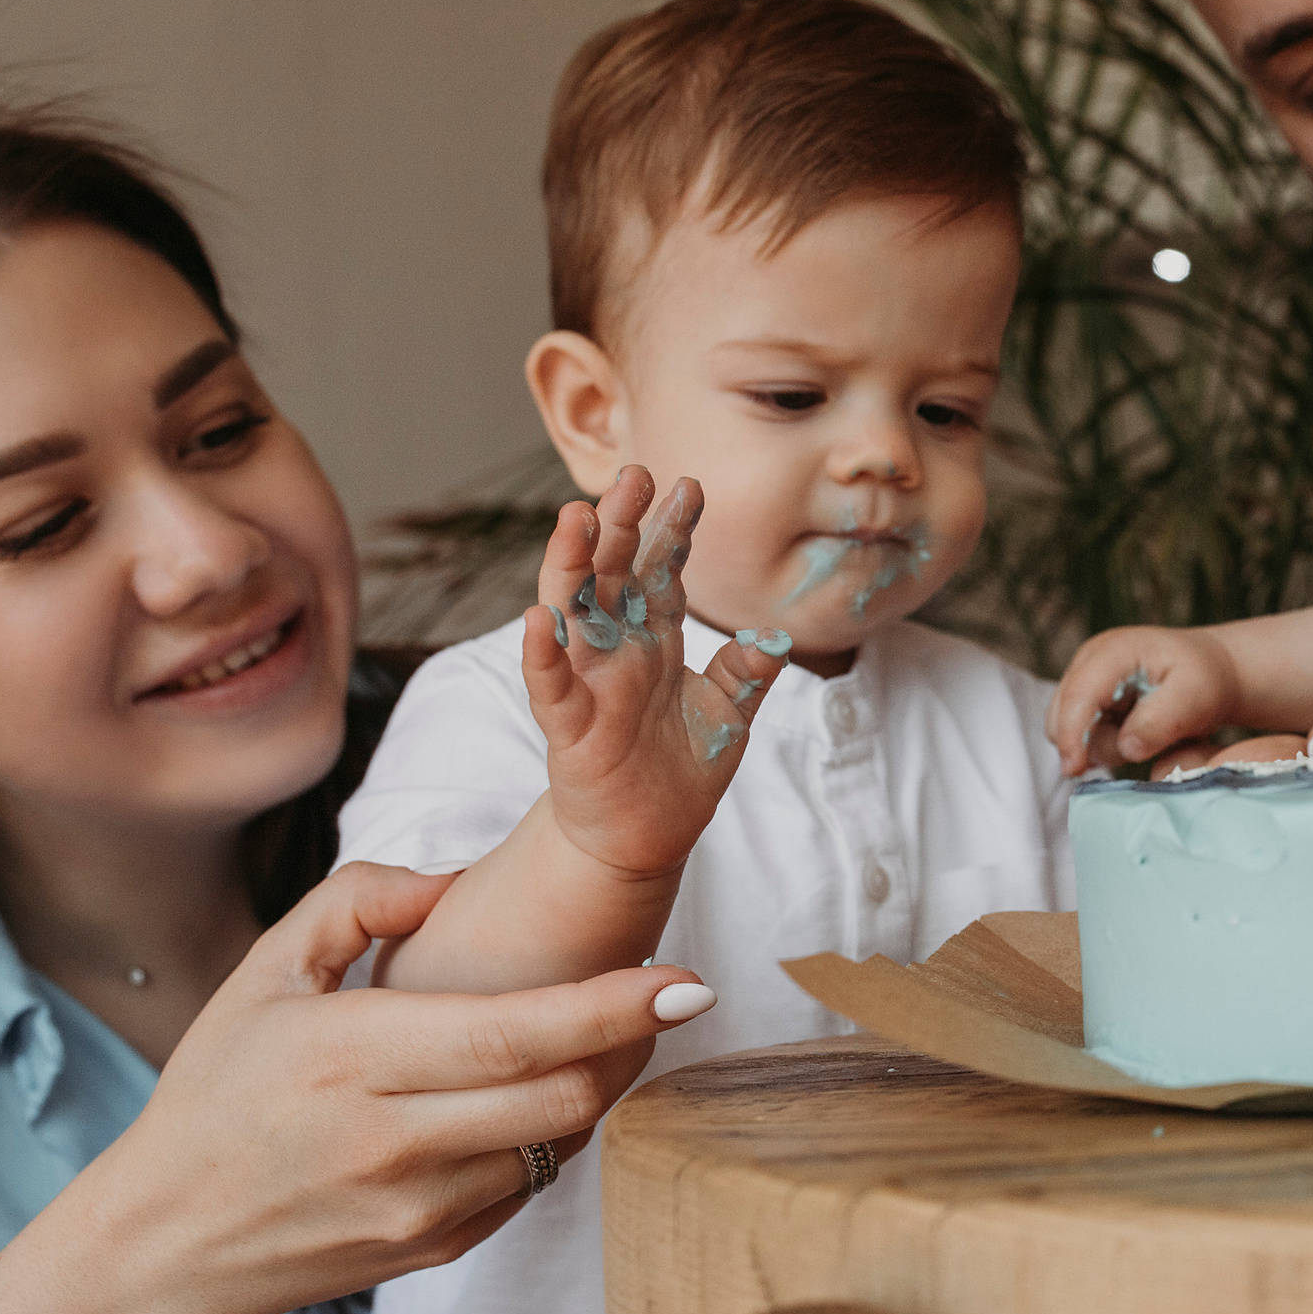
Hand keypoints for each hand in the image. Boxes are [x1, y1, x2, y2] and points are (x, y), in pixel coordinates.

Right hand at [0, 862, 718, 1313]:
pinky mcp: (439, 1248)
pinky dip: (551, 1136)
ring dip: (594, 1085)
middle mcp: (395, 1140)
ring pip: (562, 1140)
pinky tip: (528, 1099)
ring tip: (589, 1038)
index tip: (690, 981)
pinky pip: (533, 1183)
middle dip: (630, 1042)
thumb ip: (358, 900)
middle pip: (566, 1093)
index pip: (518, 1034)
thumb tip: (452, 878)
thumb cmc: (221, 1090)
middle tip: (658, 995)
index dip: (617, 1007)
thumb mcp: (263, 974)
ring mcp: (421, 1206)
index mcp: (354, 1058)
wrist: (171, 1244)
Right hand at [524, 465, 787, 877]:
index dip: (672, 531)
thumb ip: (747, 673)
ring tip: (577, 518)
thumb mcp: (728, 715)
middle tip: (633, 474)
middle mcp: (616, 652)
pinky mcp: (570, 729)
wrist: (647, 839)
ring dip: (571, 567)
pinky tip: (538, 619)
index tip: (690, 485)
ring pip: (572, 615)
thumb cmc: (680, 771)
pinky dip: (542, 655)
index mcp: (653, 641)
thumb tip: (774, 637)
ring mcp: (588, 685)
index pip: (659, 572)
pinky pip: (551, 688)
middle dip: (620, 524)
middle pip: (612, 575)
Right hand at [1048, 624, 1242, 774]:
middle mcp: (1089, 660)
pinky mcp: (1086, 698)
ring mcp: (1084, 678)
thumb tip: (1128, 748)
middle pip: (1061, 715)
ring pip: (1066, 730)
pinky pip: (1079, 734)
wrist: (1210, 670)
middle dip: (1094, 743)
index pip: (1078, 695)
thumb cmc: (1205, 679)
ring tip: (1146, 734)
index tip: (1074, 770)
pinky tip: (1134, 734)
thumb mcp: (1196, 697)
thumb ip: (1161, 721)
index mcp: (1113, 651)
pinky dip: (1104, 744)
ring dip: (1103, 746)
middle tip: (1145, 742)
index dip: (1071, 734)